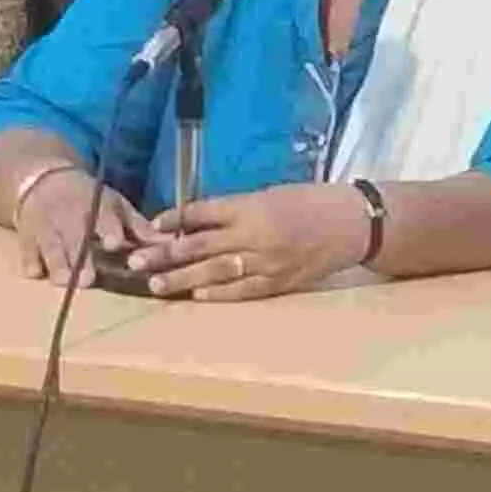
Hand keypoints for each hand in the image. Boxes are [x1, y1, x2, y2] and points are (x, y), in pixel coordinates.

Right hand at [7, 163, 149, 282]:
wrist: (43, 181)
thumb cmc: (89, 199)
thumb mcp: (115, 205)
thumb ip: (139, 228)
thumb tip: (171, 245)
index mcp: (95, 207)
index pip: (104, 219)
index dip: (109, 230)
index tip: (115, 244)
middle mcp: (70, 217)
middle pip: (76, 238)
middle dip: (82, 258)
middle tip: (88, 280)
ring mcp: (46, 227)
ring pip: (51, 247)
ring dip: (58, 264)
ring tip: (64, 283)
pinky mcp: (27, 238)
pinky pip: (27, 251)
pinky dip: (30, 262)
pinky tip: (34, 273)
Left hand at [133, 183, 369, 300]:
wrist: (355, 223)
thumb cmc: (314, 201)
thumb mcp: (272, 194)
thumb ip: (238, 209)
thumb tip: (201, 221)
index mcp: (252, 207)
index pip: (202, 213)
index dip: (175, 218)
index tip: (153, 224)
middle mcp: (254, 235)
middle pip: (199, 245)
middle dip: (165, 254)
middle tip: (135, 260)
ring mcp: (266, 262)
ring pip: (214, 272)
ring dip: (182, 279)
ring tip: (155, 284)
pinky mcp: (279, 282)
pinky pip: (242, 290)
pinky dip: (218, 294)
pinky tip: (197, 297)